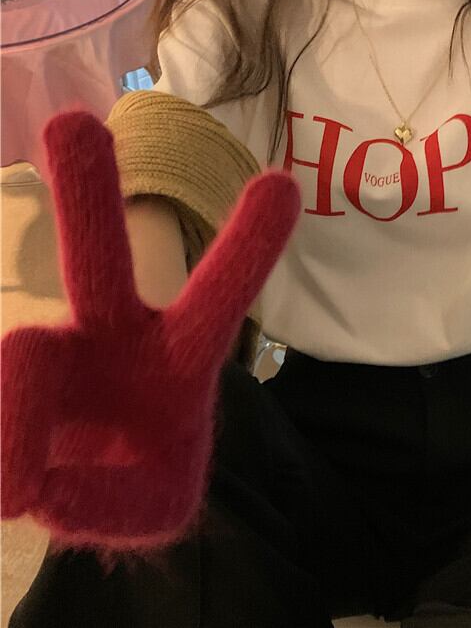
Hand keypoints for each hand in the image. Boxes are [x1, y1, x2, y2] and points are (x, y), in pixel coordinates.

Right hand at [1, 111, 299, 554]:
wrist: (89, 484)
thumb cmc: (143, 477)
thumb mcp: (150, 507)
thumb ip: (108, 506)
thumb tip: (32, 485)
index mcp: (180, 356)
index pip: (218, 297)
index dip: (249, 245)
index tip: (283, 183)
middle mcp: (115, 335)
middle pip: (100, 256)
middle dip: (89, 191)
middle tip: (72, 122)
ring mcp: (55, 351)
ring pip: (24, 357)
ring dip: (17, 423)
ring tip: (20, 490)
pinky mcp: (13, 372)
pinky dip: (3, 457)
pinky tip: (19, 482)